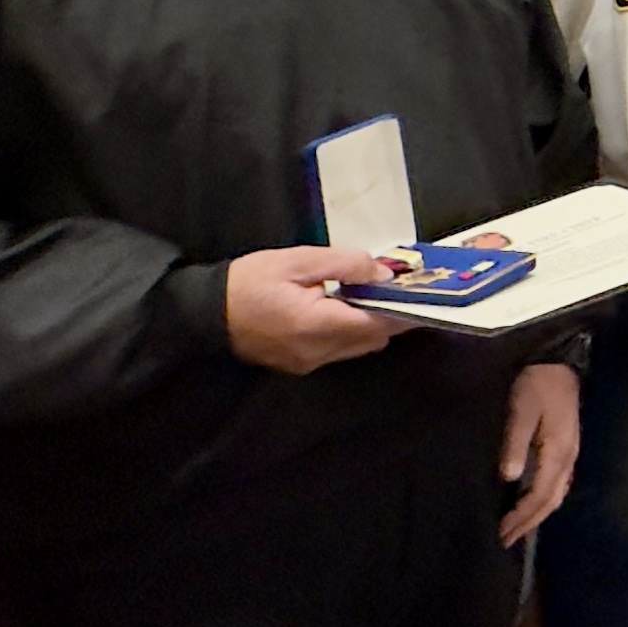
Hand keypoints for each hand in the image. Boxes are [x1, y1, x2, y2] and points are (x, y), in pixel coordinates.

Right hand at [225, 246, 408, 373]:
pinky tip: (347, 310)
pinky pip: (340, 351)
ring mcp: (309, 363)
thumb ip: (343, 264)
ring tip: (374, 295)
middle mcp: (318, 352)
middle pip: (373, 338)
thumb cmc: (247, 282)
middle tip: (401, 289)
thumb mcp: (296, 261)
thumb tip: (382, 272)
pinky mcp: (300, 365)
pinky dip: (351, 331)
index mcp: (318, 325)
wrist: (203, 313)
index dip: (404, 309)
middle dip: (392, 315)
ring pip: (359, 347)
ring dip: (372, 324)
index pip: (378, 323)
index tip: (424, 293)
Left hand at [496, 363, 578, 545]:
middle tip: (506, 540)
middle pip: (552, 500)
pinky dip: (543, 499)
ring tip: (516, 527)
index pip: (540, 494)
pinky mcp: (565, 446)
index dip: (521, 516)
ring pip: (556, 493)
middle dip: (529, 522)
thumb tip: (508, 477)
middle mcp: (568, 457)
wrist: (557, 361)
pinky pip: (556, 482)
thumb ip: (515, 442)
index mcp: (558, 451)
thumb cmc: (536, 383)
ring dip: (537, 514)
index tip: (501, 533)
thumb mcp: (521, 409)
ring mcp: (569, 452)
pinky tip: (530, 500)